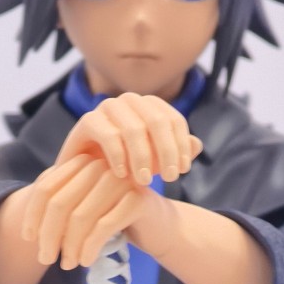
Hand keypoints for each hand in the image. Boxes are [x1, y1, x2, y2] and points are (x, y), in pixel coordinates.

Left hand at [19, 153, 170, 269]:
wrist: (158, 227)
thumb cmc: (116, 220)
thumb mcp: (84, 212)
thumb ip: (59, 212)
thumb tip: (28, 232)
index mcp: (82, 164)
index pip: (45, 187)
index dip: (32, 215)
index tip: (29, 240)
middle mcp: (99, 166)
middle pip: (59, 203)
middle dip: (49, 236)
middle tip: (46, 260)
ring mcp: (120, 180)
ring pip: (80, 216)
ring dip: (70, 246)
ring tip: (69, 264)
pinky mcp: (137, 199)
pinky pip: (104, 226)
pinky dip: (90, 248)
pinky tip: (86, 262)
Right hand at [54, 91, 203, 184]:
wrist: (87, 181)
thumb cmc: (126, 170)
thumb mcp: (156, 165)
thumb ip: (177, 155)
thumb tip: (196, 144)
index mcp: (150, 107)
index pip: (174, 119)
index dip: (181, 145)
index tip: (183, 170)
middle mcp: (130, 101)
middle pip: (157, 121)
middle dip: (166, 151)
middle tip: (169, 178)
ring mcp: (107, 108)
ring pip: (133, 128)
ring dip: (143, 157)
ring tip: (145, 181)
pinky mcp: (87, 121)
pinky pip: (107, 135)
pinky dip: (118, 156)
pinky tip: (122, 175)